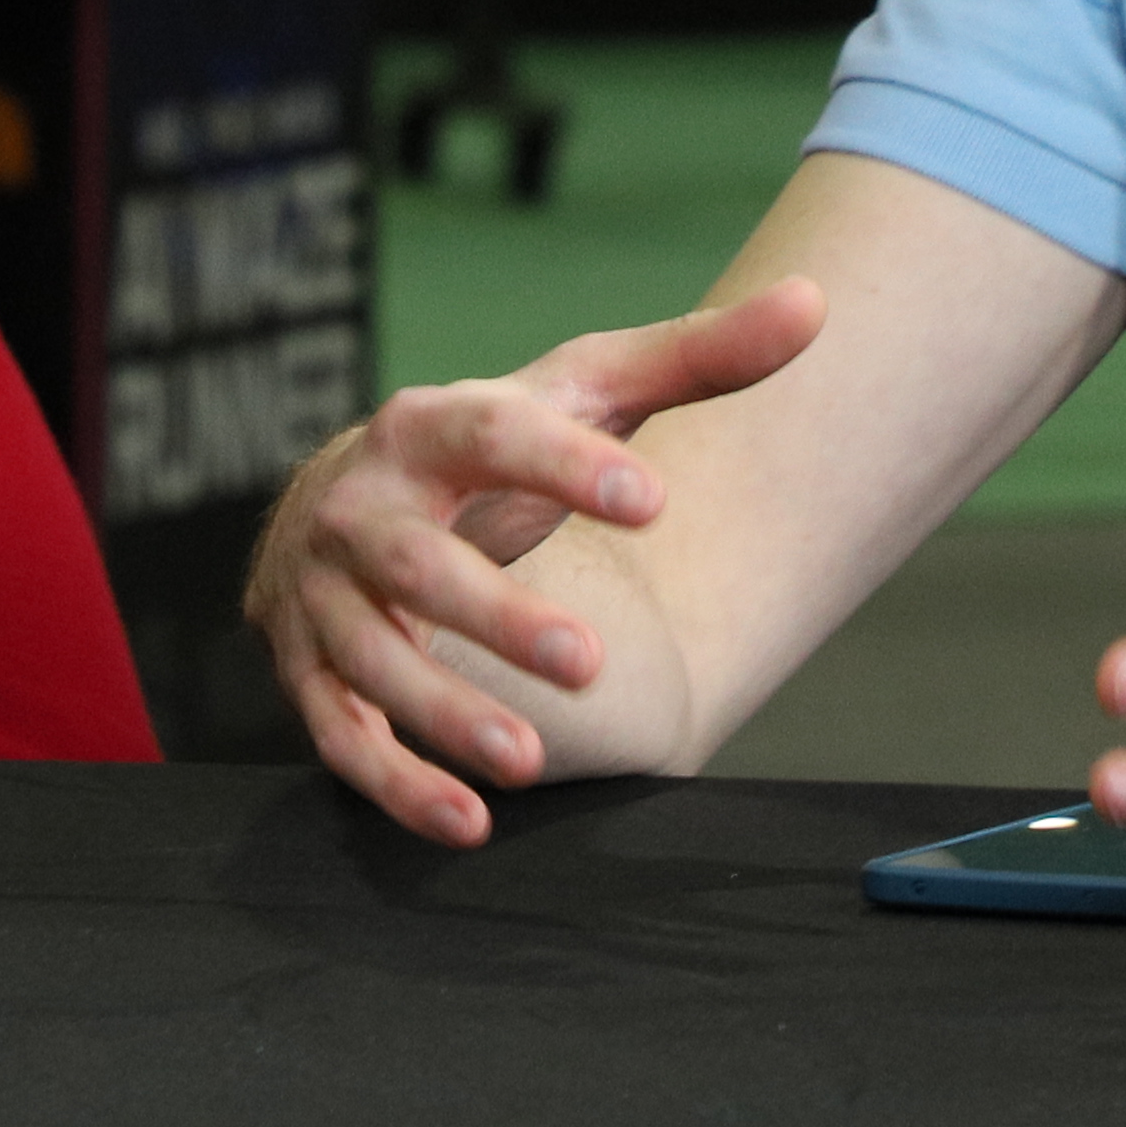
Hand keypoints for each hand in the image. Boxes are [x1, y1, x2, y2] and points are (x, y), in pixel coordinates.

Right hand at [248, 283, 821, 844]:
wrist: (345, 500)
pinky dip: (396, 785)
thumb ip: (694, 358)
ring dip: (442, 713)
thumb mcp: (581, 394)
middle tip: (588, 662)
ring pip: (372, 662)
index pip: (494, 437)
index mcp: (428, 426)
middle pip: (418, 564)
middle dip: (497, 614)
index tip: (652, 500)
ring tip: (530, 759)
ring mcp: (324, 596)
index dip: (566, 465)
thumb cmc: (488, 446)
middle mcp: (361, 508)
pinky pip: (340, 738)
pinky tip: (469, 823)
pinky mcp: (309, 672)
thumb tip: (815, 304)